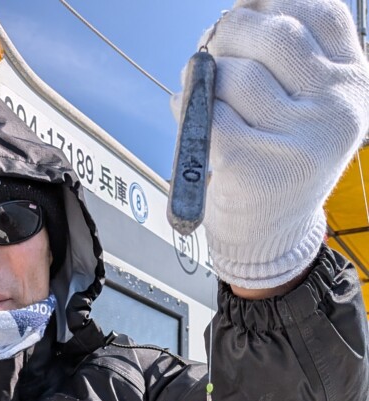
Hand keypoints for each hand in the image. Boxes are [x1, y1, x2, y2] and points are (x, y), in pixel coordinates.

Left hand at [173, 0, 368, 289]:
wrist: (268, 238)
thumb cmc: (275, 157)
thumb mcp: (300, 100)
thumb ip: (285, 51)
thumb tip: (243, 0)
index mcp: (354, 82)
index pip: (317, 10)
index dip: (271, 3)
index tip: (246, 12)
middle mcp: (338, 110)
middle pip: (274, 35)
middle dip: (230, 33)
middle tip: (211, 49)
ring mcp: (301, 142)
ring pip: (235, 76)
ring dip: (203, 79)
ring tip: (200, 96)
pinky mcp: (258, 171)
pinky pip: (209, 118)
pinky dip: (188, 115)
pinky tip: (191, 126)